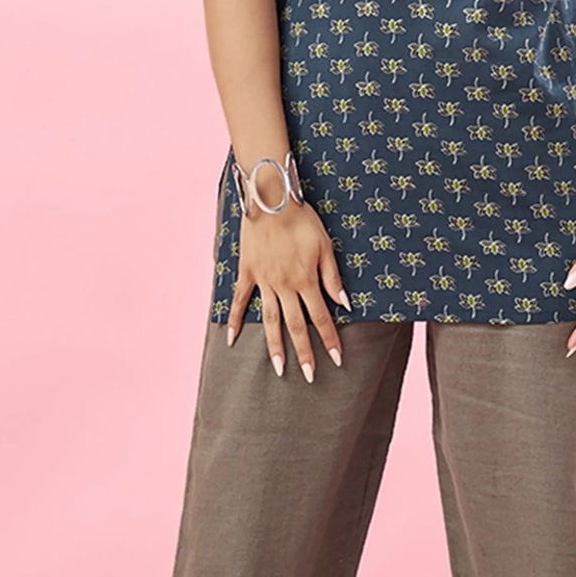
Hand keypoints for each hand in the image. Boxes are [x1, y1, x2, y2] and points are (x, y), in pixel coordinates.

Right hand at [225, 200, 350, 380]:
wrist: (271, 199)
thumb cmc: (302, 220)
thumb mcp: (325, 246)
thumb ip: (332, 277)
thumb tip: (344, 304)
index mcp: (305, 280)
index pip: (321, 317)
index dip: (330, 339)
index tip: (336, 360)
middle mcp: (284, 286)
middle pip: (296, 326)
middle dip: (304, 353)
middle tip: (310, 377)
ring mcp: (263, 281)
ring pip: (269, 321)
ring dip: (275, 346)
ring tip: (278, 369)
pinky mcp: (247, 272)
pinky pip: (239, 300)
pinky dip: (233, 320)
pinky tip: (231, 339)